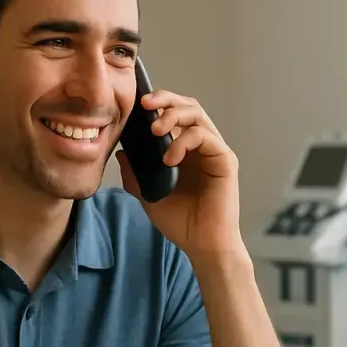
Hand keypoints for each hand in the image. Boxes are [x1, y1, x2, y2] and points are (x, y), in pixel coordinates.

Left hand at [116, 90, 243, 260]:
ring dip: (173, 116)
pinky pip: (205, 137)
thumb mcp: (148, 197)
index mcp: (186, 150)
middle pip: (188, 106)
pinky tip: (169, 159)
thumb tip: (121, 153)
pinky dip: (184, 141)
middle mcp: (202, 146)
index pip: (175, 114)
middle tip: (145, 103)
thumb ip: (135, 176)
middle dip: (166, 99)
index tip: (137, 105)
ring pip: (198, 115)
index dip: (158, 104)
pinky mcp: (225, 161)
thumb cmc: (181, 223)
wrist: (203, 247)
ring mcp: (215, 152)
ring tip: (154, 130)